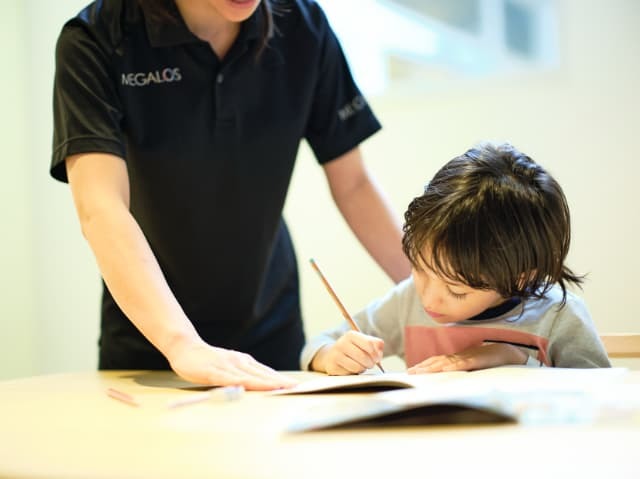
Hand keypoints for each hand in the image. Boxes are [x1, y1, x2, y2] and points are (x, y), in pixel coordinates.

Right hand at [167, 338, 297, 390]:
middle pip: (262, 374)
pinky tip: (248, 387)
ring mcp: (227, 366)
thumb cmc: (208, 360)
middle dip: (279, 381)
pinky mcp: (213, 371)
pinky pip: (228, 379)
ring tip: (279, 388)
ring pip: (249, 376)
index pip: (266, 372)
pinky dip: (240, 383)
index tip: (296, 385)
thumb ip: (243, 375)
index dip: (281, 379)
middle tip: (295, 387)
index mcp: (244, 362)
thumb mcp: (229, 367)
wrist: (185, 347)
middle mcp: (239, 362)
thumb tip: (259, 385)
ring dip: (265, 382)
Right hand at [312, 331, 383, 374]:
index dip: (376, 353)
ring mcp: (336, 355)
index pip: (369, 344)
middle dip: (370, 363)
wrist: (331, 356)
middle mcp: (342, 343)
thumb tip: (380, 350)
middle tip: (371, 364)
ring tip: (361, 366)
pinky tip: (352, 369)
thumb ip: (375, 344)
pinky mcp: (333, 367)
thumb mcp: (363, 342)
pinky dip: (354, 373)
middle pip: (363, 357)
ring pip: (357, 367)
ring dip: (363, 369)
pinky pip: (350, 373)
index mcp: (351, 335)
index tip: (377, 358)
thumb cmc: (352, 349)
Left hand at [407, 343, 527, 373]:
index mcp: (456, 358)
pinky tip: (445, 369)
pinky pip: (463, 363)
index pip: (436, 361)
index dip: (423, 365)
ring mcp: (467, 357)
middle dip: (422, 367)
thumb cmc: (488, 360)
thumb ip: (460, 371)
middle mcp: (459, 357)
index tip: (411, 371)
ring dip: (432, 366)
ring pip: (447, 362)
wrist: (506, 351)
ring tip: (420, 371)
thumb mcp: (471, 366)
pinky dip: (453, 366)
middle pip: (437, 361)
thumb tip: (448, 379)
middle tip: (409, 372)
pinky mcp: (477, 360)